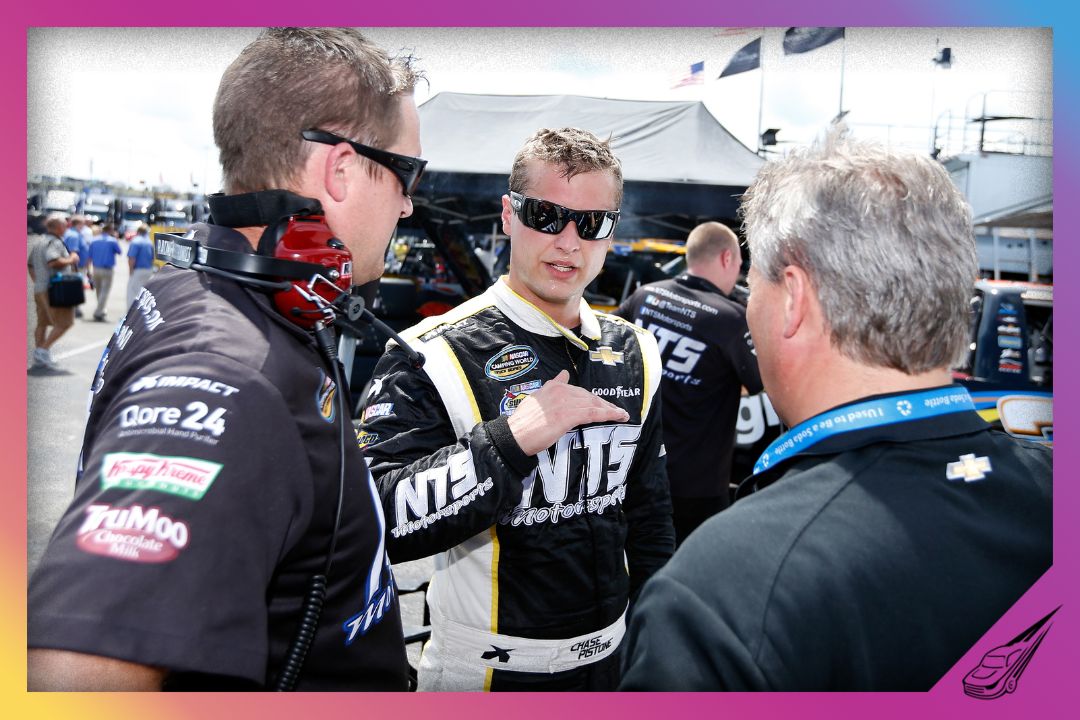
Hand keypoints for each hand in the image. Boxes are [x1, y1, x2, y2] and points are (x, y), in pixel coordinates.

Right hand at [507, 370, 629, 455]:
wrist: (515, 435)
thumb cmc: (523, 423)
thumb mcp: (537, 398)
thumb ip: (552, 387)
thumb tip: (563, 374)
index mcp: (553, 386)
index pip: (578, 390)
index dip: (592, 397)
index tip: (602, 402)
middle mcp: (560, 391)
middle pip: (588, 396)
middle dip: (603, 403)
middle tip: (615, 410)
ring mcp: (565, 403)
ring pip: (593, 404)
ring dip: (610, 409)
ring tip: (621, 414)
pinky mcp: (568, 416)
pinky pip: (594, 413)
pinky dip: (608, 414)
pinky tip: (618, 416)